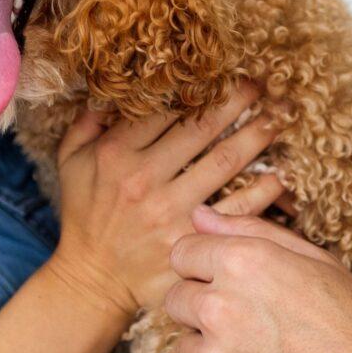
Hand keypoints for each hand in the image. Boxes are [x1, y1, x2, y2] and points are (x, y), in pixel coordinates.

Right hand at [46, 83, 282, 316]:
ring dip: (257, 135)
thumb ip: (86, 122)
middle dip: (236, 100)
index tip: (219, 73)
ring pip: (225, 161)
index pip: (164, 108)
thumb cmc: (85, 216)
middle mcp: (144, 179)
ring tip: (279, 115)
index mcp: (116, 153)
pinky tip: (281, 174)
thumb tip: (110, 90)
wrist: (93, 279)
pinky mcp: (192, 240)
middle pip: (202, 128)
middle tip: (262, 84)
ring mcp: (171, 211)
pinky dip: (264, 190)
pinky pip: (237, 209)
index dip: (195, 85)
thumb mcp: (71, 163)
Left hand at [163, 210, 351, 352]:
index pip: (183, 254)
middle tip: (256, 331)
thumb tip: (200, 216)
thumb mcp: (318, 263)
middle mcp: (220, 308)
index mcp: (243, 262)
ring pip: (185, 351)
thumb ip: (252, 233)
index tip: (233, 288)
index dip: (207, 269)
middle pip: (176, 301)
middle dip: (206, 311)